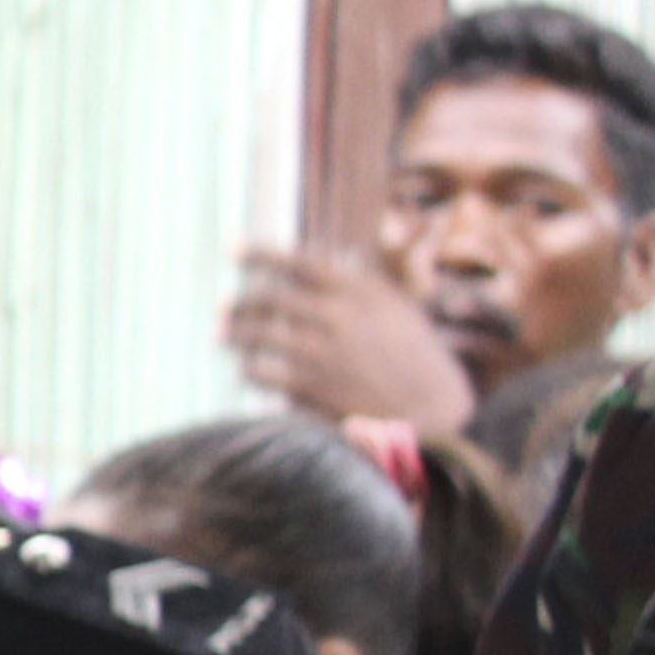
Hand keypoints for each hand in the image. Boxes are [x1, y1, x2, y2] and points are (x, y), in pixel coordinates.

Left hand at [224, 244, 478, 434]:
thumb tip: (322, 255)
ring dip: (234, 334)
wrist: (434, 405)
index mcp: (360, 290)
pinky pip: (264, 373)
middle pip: (271, 299)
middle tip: (222, 306)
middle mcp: (339, 317)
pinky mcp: (315, 387)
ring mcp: (324, 352)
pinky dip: (249, 369)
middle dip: (240, 302)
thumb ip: (358, 283)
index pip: (300, 263)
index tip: (232, 249)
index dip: (261, 253)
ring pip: (260, 336)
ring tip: (220, 334)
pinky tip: (244, 369)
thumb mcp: (395, 306)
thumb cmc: (414, 352)